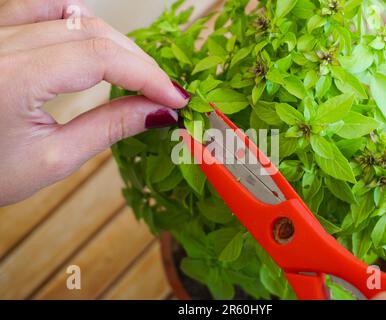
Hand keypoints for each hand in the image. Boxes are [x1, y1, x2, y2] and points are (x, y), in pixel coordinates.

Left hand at [0, 0, 189, 205]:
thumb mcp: (54, 159)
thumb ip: (110, 127)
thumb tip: (159, 112)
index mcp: (13, 79)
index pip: (100, 57)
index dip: (148, 75)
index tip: (176, 98)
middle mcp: (1, 43)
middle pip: (92, 31)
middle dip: (138, 62)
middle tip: (164, 93)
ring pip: (74, 14)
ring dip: (115, 42)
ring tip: (136, 73)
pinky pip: (44, 5)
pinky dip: (79, 18)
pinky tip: (94, 38)